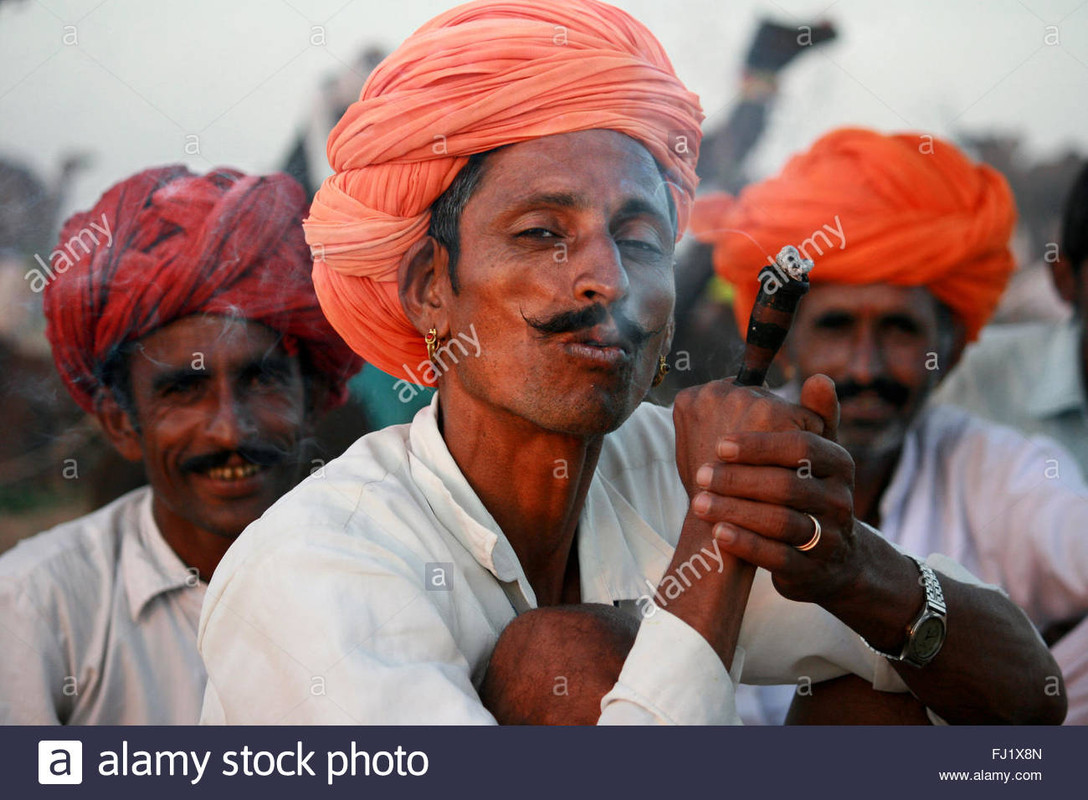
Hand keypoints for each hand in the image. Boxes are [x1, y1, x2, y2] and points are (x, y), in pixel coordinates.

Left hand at [686, 376, 860, 603]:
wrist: (829, 558)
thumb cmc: (808, 492)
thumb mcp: (816, 455)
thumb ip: (810, 416)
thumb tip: (818, 377)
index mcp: (839, 462)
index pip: (801, 447)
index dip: (759, 445)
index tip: (720, 444)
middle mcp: (840, 499)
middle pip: (787, 485)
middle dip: (739, 479)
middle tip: (701, 475)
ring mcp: (829, 537)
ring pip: (781, 523)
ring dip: (736, 511)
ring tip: (699, 503)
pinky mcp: (812, 570)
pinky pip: (779, 558)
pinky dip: (746, 544)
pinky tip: (718, 532)